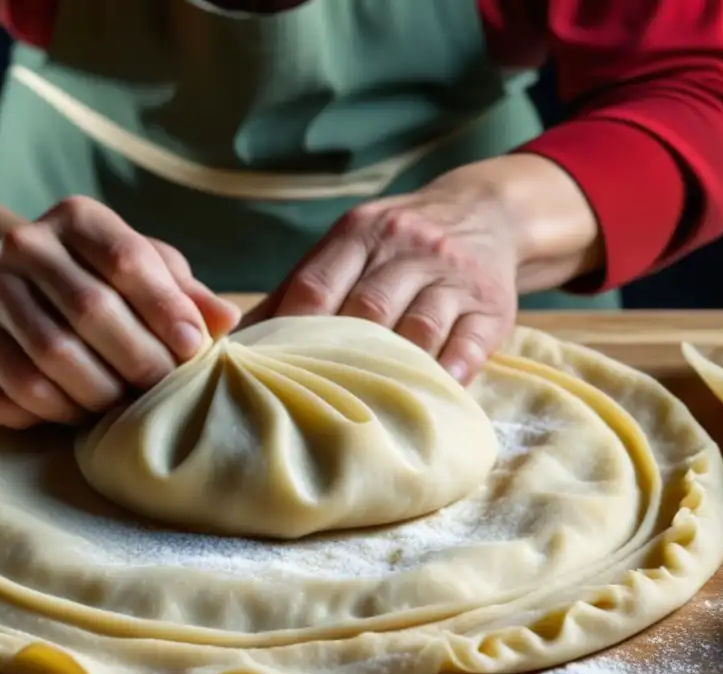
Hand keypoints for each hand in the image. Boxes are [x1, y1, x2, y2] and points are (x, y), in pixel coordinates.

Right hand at [0, 196, 240, 428]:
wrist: (12, 284)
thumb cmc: (102, 281)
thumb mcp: (148, 271)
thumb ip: (186, 294)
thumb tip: (225, 320)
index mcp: (77, 219)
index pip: (125, 260)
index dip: (165, 309)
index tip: (195, 348)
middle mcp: (23, 247)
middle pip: (89, 309)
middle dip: (139, 359)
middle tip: (164, 390)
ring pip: (50, 355)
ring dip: (99, 393)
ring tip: (125, 407)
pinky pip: (11, 392)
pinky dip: (53, 413)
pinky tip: (78, 415)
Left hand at [243, 178, 519, 383]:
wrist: (484, 212)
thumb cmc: (395, 245)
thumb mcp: (347, 248)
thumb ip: (296, 290)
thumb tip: (232, 339)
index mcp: (360, 233)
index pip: (318, 285)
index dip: (291, 330)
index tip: (268, 371)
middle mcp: (407, 248)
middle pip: (367, 308)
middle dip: (338, 356)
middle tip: (313, 402)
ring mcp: (452, 276)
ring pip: (418, 328)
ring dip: (392, 370)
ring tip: (364, 411)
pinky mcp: (490, 306)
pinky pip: (468, 343)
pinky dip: (448, 372)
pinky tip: (429, 395)